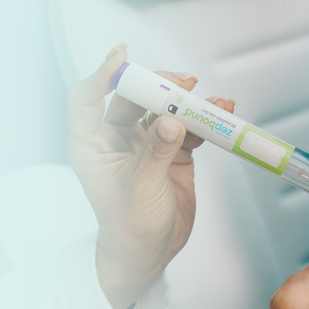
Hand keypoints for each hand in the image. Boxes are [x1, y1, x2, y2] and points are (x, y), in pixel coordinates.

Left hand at [67, 44, 234, 308]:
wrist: (150, 253)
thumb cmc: (129, 226)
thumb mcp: (139, 187)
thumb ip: (155, 151)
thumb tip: (170, 120)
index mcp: (93, 144)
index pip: (88, 98)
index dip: (103, 73)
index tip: (122, 55)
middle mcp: (117, 139)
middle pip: (135, 98)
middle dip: (160, 86)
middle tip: (183, 82)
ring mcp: (147, 145)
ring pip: (165, 110)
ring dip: (187, 103)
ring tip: (208, 98)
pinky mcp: (172, 154)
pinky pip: (188, 129)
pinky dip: (204, 122)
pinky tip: (220, 115)